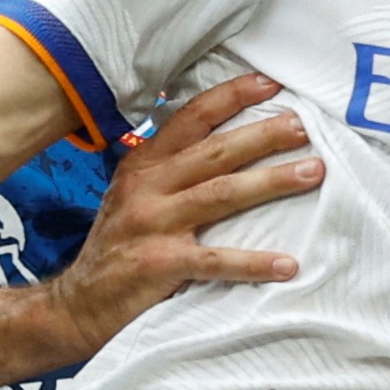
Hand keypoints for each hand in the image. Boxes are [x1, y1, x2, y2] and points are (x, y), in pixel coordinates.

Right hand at [38, 73, 311, 356]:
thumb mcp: (134, 196)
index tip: (270, 84)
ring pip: (220, 194)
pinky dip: (253, 262)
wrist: (77, 305)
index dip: (230, 97)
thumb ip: (169, 170)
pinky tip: (287, 264)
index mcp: (144, 164)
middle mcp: (147, 187)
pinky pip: (215, 261)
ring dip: (270, 182)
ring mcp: (152, 225)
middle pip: (215, 152)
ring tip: (312, 172)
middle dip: (263, 135)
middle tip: (304, 126)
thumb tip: (226, 145)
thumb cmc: (118, 248)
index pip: (190, 118)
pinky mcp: (158, 265)